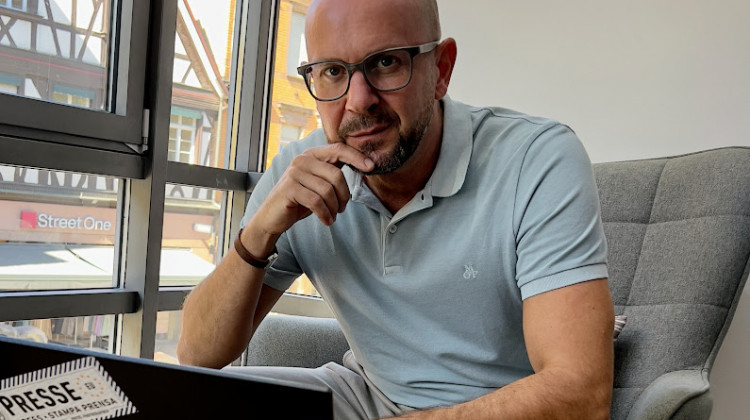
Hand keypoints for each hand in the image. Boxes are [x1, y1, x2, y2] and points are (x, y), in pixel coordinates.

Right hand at [251, 142, 373, 237]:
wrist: (273, 216)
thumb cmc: (299, 200)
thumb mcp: (318, 183)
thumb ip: (333, 173)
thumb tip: (364, 165)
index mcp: (311, 155)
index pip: (338, 149)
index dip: (356, 157)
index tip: (371, 167)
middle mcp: (302, 160)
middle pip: (336, 175)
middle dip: (344, 196)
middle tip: (342, 209)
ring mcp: (294, 173)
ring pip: (327, 191)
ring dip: (334, 208)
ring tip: (332, 216)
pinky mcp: (289, 189)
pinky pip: (316, 202)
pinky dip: (325, 214)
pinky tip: (326, 221)